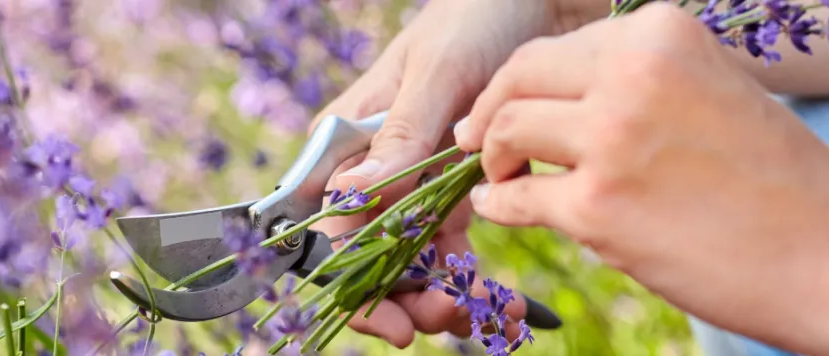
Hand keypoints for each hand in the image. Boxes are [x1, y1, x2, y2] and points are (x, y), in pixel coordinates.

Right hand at [309, 0, 566, 347]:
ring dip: (439, 294)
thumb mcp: (436, 73)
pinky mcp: (458, 185)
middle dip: (399, 296)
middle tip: (442, 318)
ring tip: (479, 313)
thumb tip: (350, 193)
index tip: (392, 316)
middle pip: (367, 254)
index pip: (328, 224)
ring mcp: (415, 180)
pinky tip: (499, 298)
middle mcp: (374, 166)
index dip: (351, 279)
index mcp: (347, 139)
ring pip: (411, 258)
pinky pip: (453, 244)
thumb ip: (399, 136)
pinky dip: (471, 276)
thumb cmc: (476, 16)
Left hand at [454, 3, 828, 350]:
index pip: (558, 47)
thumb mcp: (714, 89)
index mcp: (662, 33)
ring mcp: (611, 139)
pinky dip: (498, 203)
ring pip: (505, 131)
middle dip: (490, 111)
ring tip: (501, 176)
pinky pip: (515, 199)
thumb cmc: (782, 178)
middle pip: (519, 77)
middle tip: (480, 140)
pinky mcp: (598, 208)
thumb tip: (563, 98)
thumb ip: (642, 80)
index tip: (507, 105)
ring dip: (492, 157)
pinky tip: (500, 207)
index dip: (523, 81)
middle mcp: (631, 72)